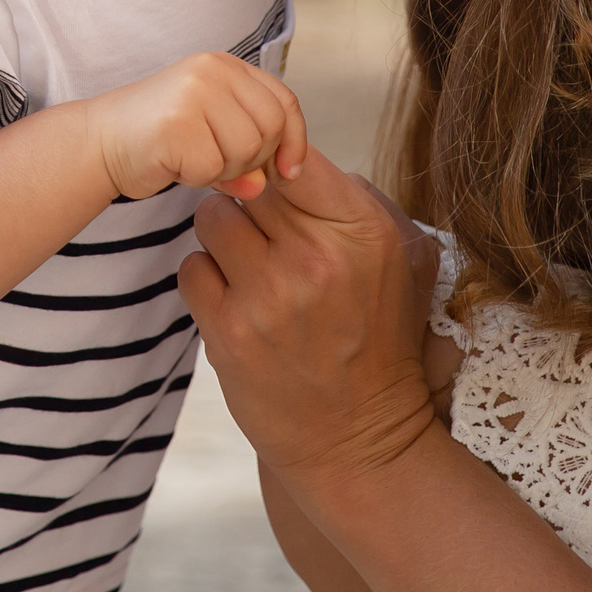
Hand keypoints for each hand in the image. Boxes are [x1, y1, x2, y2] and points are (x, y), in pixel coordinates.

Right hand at [81, 52, 307, 200]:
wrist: (98, 141)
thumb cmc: (159, 140)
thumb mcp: (213, 134)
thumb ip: (249, 151)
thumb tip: (266, 182)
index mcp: (226, 65)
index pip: (285, 102)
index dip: (294, 142)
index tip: (286, 173)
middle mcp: (213, 69)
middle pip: (271, 128)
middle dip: (253, 160)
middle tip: (219, 164)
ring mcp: (193, 92)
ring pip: (246, 149)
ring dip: (223, 170)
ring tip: (193, 160)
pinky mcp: (176, 122)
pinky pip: (212, 167)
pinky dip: (196, 178)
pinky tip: (173, 165)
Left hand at [178, 146, 437, 486]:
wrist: (360, 437)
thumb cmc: (379, 337)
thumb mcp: (399, 257)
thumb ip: (352, 197)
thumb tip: (288, 154)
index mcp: (362, 231)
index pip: (294, 155)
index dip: (274, 160)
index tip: (274, 180)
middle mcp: (315, 259)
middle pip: (245, 182)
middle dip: (249, 199)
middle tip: (265, 230)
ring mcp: (268, 297)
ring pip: (211, 218)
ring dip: (224, 236)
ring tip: (249, 265)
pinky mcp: (228, 334)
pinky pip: (191, 268)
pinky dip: (206, 279)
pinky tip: (235, 300)